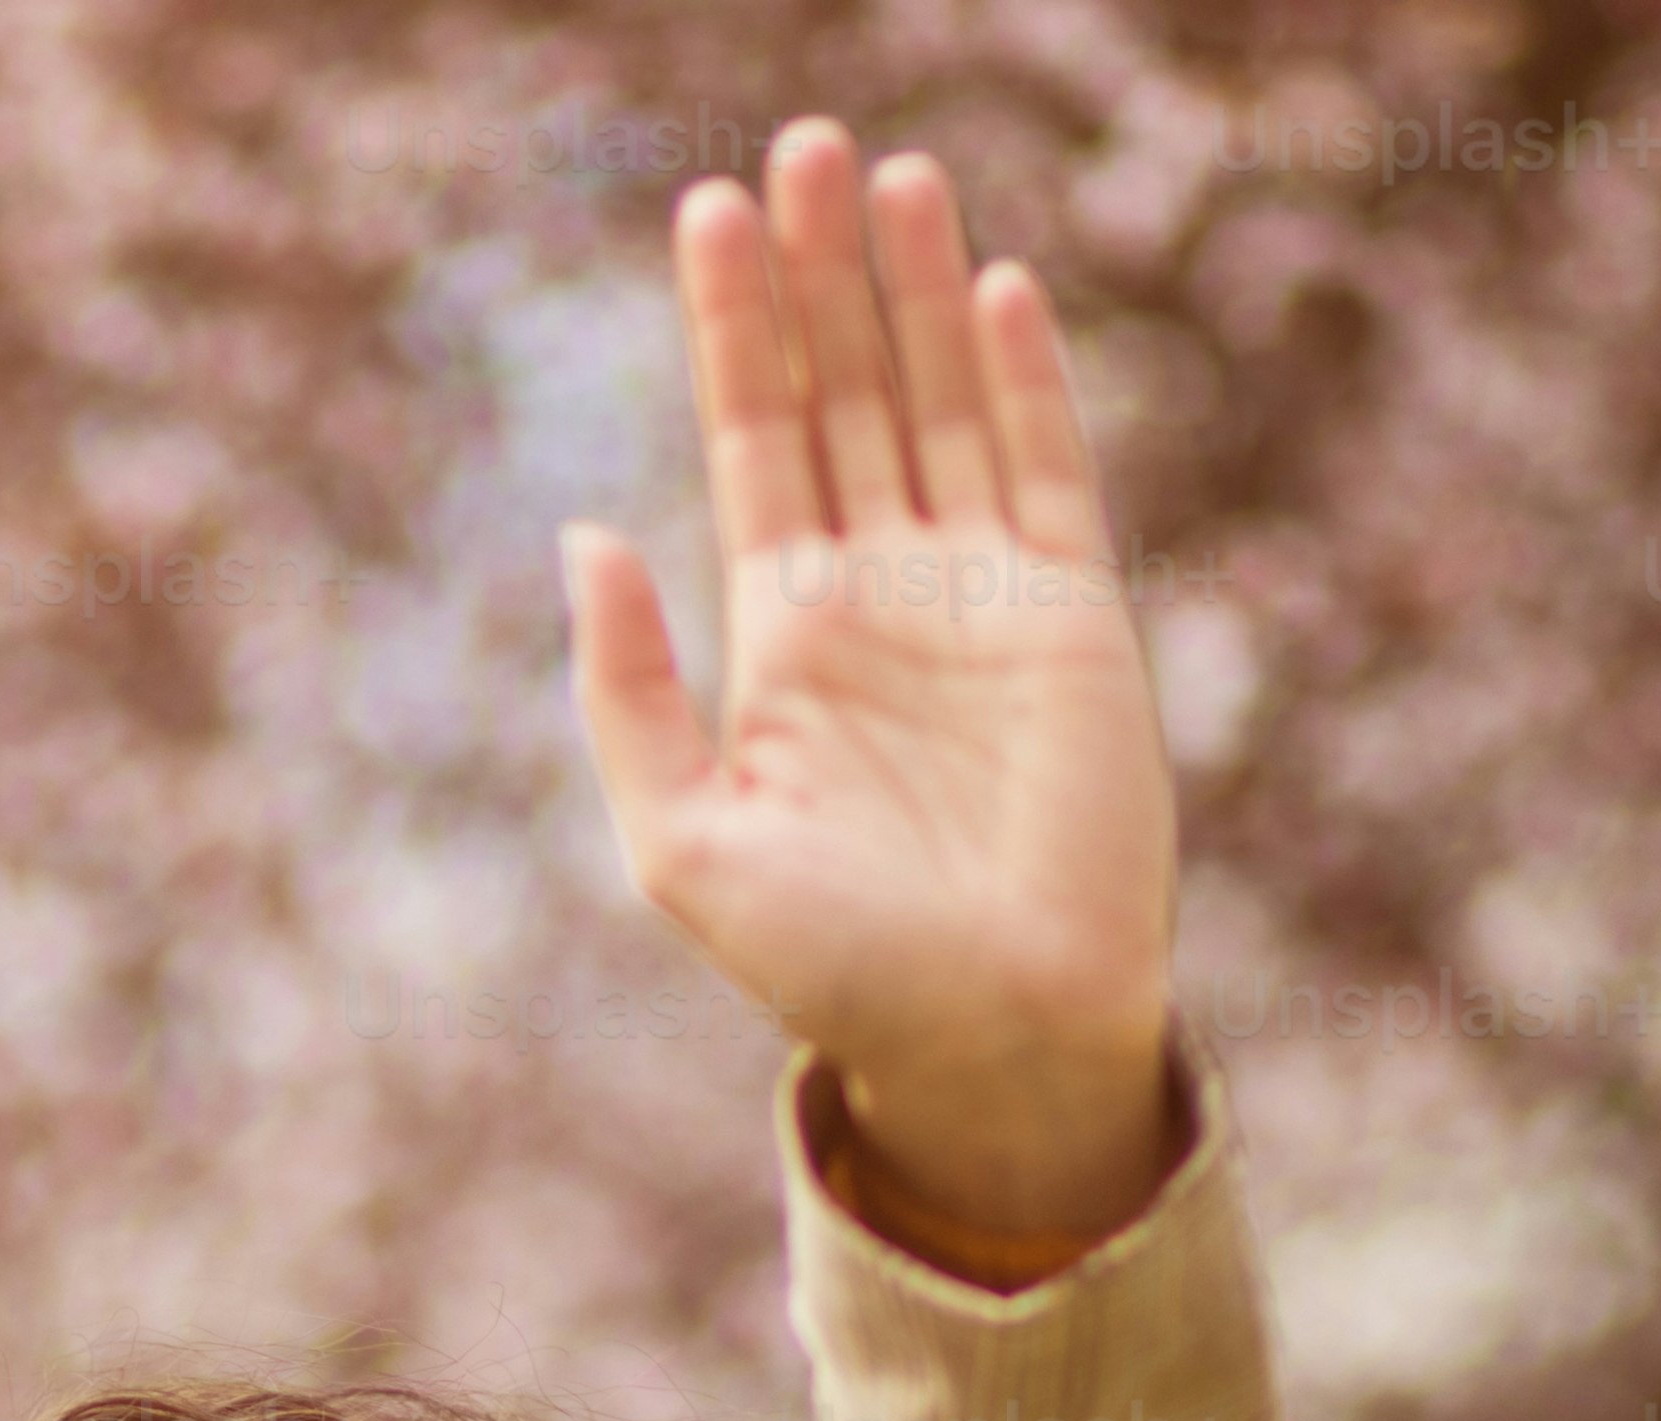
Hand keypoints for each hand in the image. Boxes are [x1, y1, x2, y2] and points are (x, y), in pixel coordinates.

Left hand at [562, 118, 1184, 1254]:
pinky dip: (1020, 377)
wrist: (990, 1036)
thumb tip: (585, 534)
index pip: (751, 441)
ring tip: (887, 174)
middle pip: (844, 391)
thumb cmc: (831, 968)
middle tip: (803, 145)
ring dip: (913, 292)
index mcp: (782, 635)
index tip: (709, 207)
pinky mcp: (1074, 614)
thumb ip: (629, 694)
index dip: (732, 327)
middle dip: (819, 274)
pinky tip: (989, 284)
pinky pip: (1046, 466)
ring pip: (941, 402)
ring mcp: (981, 594)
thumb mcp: (683, 843)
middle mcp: (880, 593)